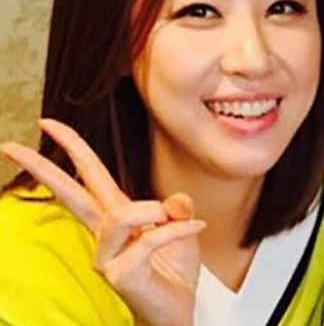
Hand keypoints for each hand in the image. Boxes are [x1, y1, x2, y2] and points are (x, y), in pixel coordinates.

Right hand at [1, 119, 205, 325]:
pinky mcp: (119, 275)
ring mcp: (107, 256)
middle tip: (9, 146)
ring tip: (170, 215)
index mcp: (117, 215)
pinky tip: (197, 228)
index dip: (71, 148)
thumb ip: (178, 207)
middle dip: (42, 168)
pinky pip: (149, 238)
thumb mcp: (183, 227)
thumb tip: (172, 199)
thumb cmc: (174, 270)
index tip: (47, 123)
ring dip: (150, 210)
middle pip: (70, 194)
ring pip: (118, 215)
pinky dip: (177, 229)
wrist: (178, 311)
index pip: (88, 176)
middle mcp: (105, 234)